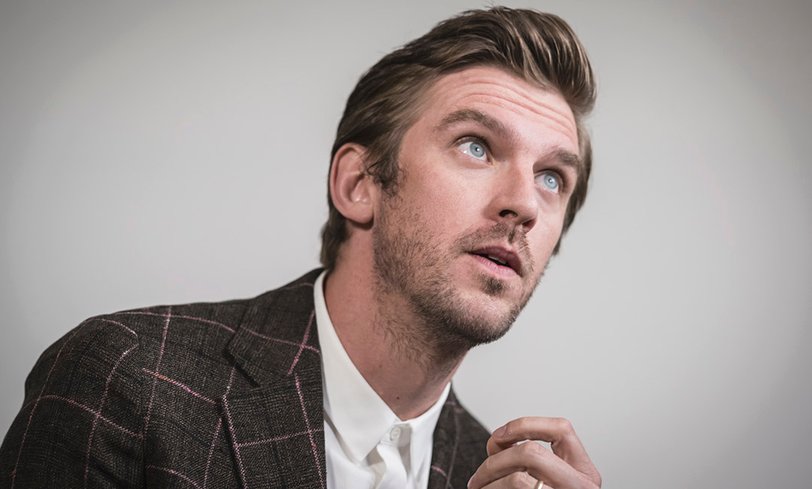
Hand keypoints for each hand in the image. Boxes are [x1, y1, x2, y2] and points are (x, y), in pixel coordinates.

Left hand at [467, 416, 600, 488]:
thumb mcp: (548, 479)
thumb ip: (526, 458)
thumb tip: (497, 442)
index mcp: (584, 471)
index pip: (561, 429)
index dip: (526, 425)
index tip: (499, 436)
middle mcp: (581, 486)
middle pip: (531, 452)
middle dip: (495, 460)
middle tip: (479, 477)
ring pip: (517, 479)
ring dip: (488, 482)